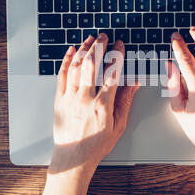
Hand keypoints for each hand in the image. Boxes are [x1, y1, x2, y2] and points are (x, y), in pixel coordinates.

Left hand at [51, 34, 139, 175]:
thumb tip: (134, 84)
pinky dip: (67, 61)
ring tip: (89, 39)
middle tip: (104, 36)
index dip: (117, 56)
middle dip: (99, 46)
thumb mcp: (118, 125)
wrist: (73, 157)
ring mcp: (70, 98)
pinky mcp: (60, 100)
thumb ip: (126, 101)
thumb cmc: (96, 145)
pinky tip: (71, 51)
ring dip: (83, 50)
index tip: (120, 46)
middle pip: (92, 65)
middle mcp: (85, 98)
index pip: (112, 73)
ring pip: (77, 67)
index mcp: (103, 105)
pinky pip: (62, 76)